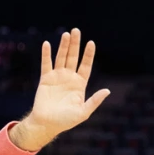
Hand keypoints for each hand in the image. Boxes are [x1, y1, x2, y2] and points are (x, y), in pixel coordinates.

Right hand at [12, 30, 109, 149]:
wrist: (47, 124)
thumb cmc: (66, 120)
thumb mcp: (84, 112)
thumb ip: (94, 100)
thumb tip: (107, 90)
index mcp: (80, 84)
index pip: (86, 65)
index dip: (88, 55)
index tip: (91, 43)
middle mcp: (69, 78)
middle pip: (73, 57)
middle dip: (75, 44)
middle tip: (76, 30)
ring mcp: (57, 77)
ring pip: (61, 57)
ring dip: (63, 46)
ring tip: (66, 34)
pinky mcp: (45, 79)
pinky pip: (46, 64)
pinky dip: (46, 54)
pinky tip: (47, 44)